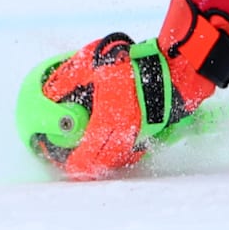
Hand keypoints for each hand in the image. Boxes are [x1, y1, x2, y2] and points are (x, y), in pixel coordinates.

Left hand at [16, 0, 228, 179]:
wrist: (177, 62)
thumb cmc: (133, 61)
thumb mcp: (96, 62)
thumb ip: (71, 77)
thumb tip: (51, 92)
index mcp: (111, 116)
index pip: (90, 150)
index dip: (79, 163)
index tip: (69, 167)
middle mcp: (128, 129)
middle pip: (107, 158)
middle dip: (92, 166)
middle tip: (81, 168)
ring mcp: (145, 130)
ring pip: (122, 154)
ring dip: (109, 160)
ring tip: (97, 160)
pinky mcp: (157, 127)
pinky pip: (137, 146)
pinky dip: (126, 151)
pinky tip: (121, 147)